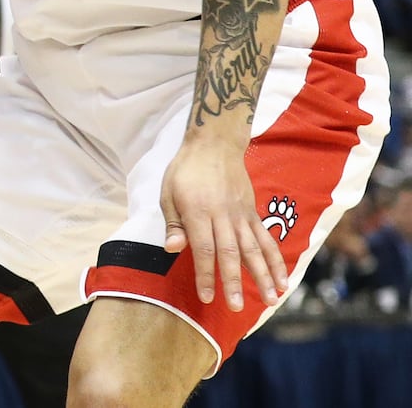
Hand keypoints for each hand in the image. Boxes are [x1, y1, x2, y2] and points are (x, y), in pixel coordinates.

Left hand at [160, 137, 287, 311]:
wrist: (213, 145)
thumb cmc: (184, 171)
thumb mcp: (168, 193)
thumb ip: (173, 223)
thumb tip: (171, 249)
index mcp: (198, 212)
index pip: (203, 248)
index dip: (205, 274)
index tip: (207, 296)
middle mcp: (223, 215)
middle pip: (230, 253)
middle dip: (234, 282)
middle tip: (236, 307)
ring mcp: (241, 215)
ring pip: (254, 249)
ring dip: (263, 276)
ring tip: (272, 300)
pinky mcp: (253, 213)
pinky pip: (266, 239)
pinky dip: (275, 260)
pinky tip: (283, 279)